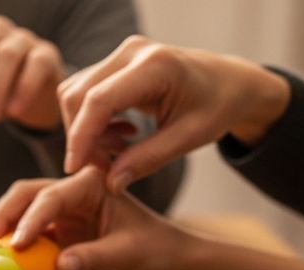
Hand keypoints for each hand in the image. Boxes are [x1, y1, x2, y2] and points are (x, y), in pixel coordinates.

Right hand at [0, 167, 192, 269]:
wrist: (168, 261)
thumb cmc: (157, 250)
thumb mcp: (128, 252)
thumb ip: (94, 257)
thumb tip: (59, 267)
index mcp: (92, 183)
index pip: (51, 198)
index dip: (29, 220)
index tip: (14, 245)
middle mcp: (73, 191)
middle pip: (26, 195)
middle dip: (2, 215)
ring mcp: (64, 211)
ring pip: (22, 212)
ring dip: (2, 229)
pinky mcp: (60, 231)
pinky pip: (30, 235)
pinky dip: (14, 247)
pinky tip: (3, 267)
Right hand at [58, 36, 290, 191]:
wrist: (229, 81)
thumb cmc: (217, 106)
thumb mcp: (189, 138)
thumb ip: (148, 160)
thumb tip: (109, 184)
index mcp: (155, 65)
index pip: (99, 100)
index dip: (81, 137)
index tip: (74, 169)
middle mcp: (132, 51)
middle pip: (77, 95)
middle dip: (81, 137)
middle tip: (104, 168)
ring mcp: (122, 54)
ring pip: (75, 93)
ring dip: (86, 131)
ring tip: (118, 153)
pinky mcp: (116, 62)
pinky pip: (86, 92)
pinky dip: (93, 121)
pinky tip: (121, 138)